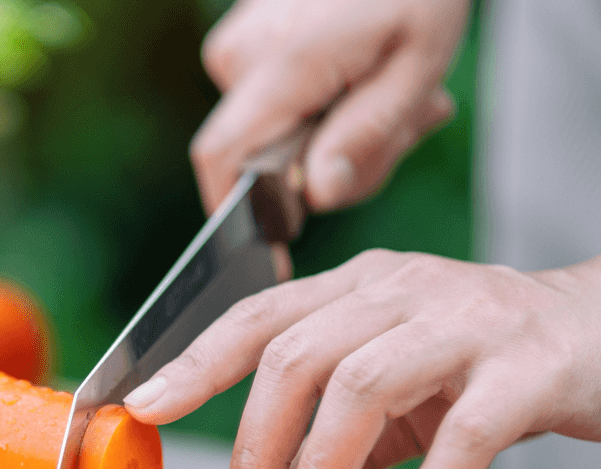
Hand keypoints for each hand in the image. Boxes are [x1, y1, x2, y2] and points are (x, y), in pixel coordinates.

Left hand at [123, 250, 600, 468]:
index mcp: (360, 286)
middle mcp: (403, 289)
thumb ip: (336, 417)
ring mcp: (466, 320)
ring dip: (324, 467)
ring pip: (363, 385)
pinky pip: (463, 433)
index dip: (195, 360)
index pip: (259, 314)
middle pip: (297, 354)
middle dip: (258, 439)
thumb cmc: (485, 360)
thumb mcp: (399, 375)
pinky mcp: (528, 366)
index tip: (142, 405)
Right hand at [194, 0, 468, 212]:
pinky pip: (278, 105)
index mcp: (282, 64)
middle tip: (410, 124)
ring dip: (343, 134)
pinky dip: (329, 107)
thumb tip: (317, 196)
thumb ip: (366, 136)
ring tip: (396, 89)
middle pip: (266, 160)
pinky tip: (368, 74)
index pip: (221, 158)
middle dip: (337, 164)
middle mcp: (241, 57)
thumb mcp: (418, 65)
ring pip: (277, 136)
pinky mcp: (247, 44)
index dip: (239, 216)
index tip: (277, 252)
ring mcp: (239, 47)